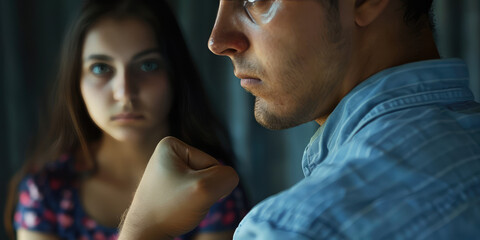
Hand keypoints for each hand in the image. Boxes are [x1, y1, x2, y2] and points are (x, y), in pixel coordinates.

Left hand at [118, 137, 238, 239]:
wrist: (146, 235)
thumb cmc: (169, 210)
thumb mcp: (205, 188)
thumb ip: (227, 176)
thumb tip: (230, 178)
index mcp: (171, 144)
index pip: (212, 162)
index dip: (206, 182)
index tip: (183, 194)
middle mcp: (168, 153)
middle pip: (208, 171)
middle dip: (203, 190)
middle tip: (182, 202)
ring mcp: (168, 170)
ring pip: (203, 183)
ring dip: (199, 198)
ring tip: (179, 206)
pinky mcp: (169, 185)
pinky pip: (195, 192)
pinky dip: (193, 203)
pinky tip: (178, 209)